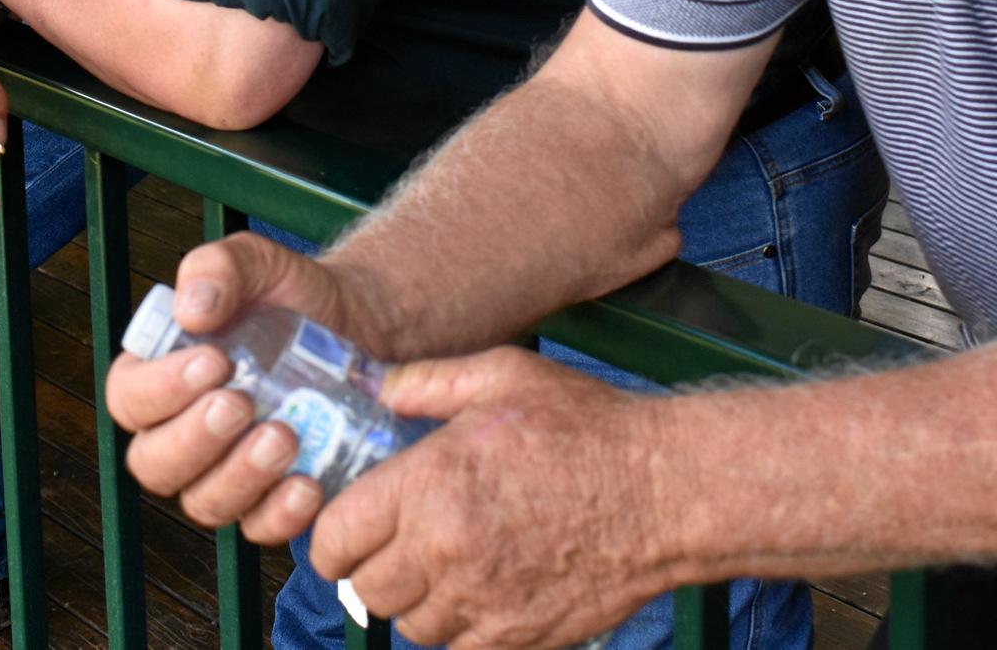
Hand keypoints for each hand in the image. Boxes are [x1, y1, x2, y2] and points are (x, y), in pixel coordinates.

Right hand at [108, 234, 394, 537]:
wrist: (358, 325)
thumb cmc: (288, 295)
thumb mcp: (256, 264)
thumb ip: (218, 269)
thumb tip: (191, 309)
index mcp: (158, 379)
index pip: (130, 400)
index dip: (161, 389)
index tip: (214, 361)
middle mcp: (180, 436)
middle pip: (156, 464)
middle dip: (195, 439)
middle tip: (241, 403)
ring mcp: (224, 475)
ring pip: (205, 502)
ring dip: (240, 476)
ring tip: (284, 435)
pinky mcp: (270, 501)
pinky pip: (260, 527)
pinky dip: (280, 514)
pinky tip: (308, 483)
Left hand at [315, 348, 675, 648]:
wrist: (663, 492)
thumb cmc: (586, 427)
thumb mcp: (503, 374)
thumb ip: (427, 382)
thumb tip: (379, 392)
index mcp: (429, 484)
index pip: (337, 537)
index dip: (333, 536)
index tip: (347, 529)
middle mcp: (446, 550)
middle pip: (366, 590)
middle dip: (369, 569)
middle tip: (391, 546)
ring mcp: (483, 601)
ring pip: (410, 626)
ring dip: (414, 601)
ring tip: (439, 567)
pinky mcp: (520, 636)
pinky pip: (460, 648)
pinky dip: (459, 627)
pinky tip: (479, 590)